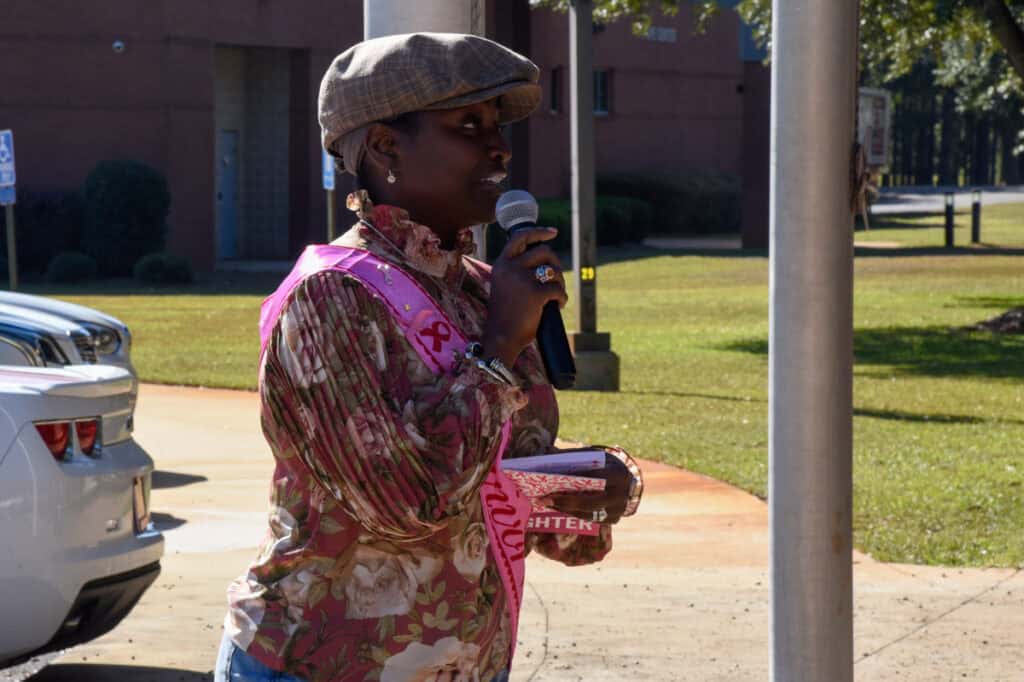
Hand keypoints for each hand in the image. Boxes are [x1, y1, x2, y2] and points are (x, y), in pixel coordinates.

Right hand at [482, 227, 567, 366]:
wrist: (500, 338)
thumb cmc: (505, 316)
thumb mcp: (505, 286)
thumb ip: (517, 271)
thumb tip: (545, 260)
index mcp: (501, 264)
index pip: (520, 237)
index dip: (539, 232)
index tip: (553, 232)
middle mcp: (510, 268)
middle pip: (543, 251)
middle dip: (555, 263)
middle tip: (557, 279)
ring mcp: (522, 279)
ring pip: (553, 270)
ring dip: (560, 282)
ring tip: (556, 295)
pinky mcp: (535, 294)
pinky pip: (558, 290)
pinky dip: (562, 298)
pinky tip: (558, 306)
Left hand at [541, 455, 632, 524]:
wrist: (627, 479)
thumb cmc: (606, 465)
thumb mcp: (595, 456)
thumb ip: (576, 456)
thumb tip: (549, 454)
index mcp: (619, 475)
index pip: (595, 477)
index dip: (574, 478)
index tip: (553, 478)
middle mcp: (621, 495)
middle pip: (589, 503)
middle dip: (564, 501)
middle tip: (543, 499)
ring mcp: (618, 510)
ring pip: (587, 514)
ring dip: (564, 509)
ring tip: (545, 503)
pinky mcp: (613, 519)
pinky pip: (589, 519)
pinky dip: (573, 513)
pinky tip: (557, 507)